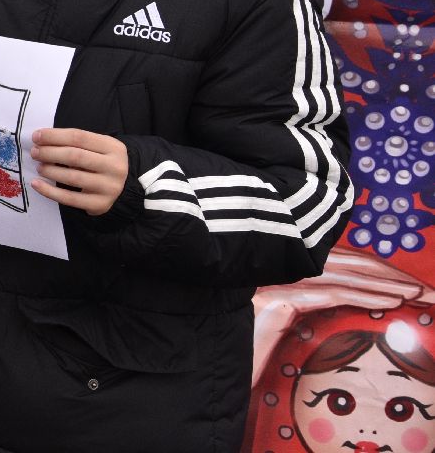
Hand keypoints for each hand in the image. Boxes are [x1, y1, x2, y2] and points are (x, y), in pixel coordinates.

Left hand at [28, 128, 127, 214]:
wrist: (121, 188)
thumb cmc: (101, 162)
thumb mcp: (97, 147)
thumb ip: (75, 142)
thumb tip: (41, 139)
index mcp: (113, 147)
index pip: (79, 137)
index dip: (55, 136)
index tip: (36, 136)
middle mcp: (115, 167)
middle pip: (75, 156)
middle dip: (50, 153)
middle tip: (35, 152)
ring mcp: (109, 187)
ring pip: (73, 177)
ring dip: (50, 171)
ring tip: (39, 166)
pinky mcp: (100, 204)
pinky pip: (70, 198)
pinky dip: (50, 191)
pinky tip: (36, 184)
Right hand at [250, 248, 434, 380]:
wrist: (212, 364)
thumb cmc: (245, 345)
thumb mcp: (281, 320)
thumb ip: (305, 302)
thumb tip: (348, 297)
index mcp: (279, 270)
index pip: (336, 261)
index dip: (374, 269)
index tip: (405, 282)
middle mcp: (277, 270)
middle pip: (343, 263)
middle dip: (387, 274)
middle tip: (423, 288)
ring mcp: (274, 282)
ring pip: (340, 276)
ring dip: (384, 284)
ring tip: (416, 293)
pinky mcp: (277, 300)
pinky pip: (330, 294)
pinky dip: (365, 296)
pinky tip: (390, 301)